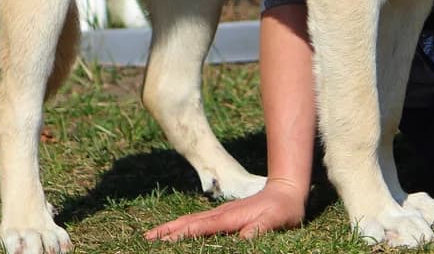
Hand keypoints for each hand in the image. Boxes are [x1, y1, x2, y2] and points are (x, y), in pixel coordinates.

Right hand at [144, 179, 305, 241]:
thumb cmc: (283, 209)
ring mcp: (221, 213)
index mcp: (230, 217)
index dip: (181, 235)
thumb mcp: (276, 221)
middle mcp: (221, 214)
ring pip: (191, 220)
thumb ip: (259, 229)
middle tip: (146, 238)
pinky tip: (180, 231)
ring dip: (172, 228)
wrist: (287, 190)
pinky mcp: (225, 215)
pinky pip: (199, 221)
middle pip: (188, 222)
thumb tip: (242, 240)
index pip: (200, 227)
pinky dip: (184, 226)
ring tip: (154, 236)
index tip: (162, 242)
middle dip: (167, 230)